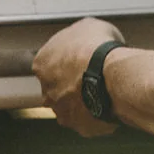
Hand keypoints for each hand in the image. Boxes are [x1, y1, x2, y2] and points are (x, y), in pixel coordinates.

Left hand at [33, 17, 123, 136]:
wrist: (110, 75)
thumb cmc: (97, 48)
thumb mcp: (89, 26)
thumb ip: (80, 35)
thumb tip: (88, 38)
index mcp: (42, 63)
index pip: (51, 63)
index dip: (70, 60)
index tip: (84, 58)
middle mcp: (47, 90)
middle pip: (58, 88)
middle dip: (73, 84)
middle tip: (95, 76)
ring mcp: (62, 111)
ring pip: (72, 107)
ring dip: (85, 101)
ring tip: (106, 92)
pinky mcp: (80, 127)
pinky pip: (90, 121)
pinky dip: (99, 115)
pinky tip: (111, 104)